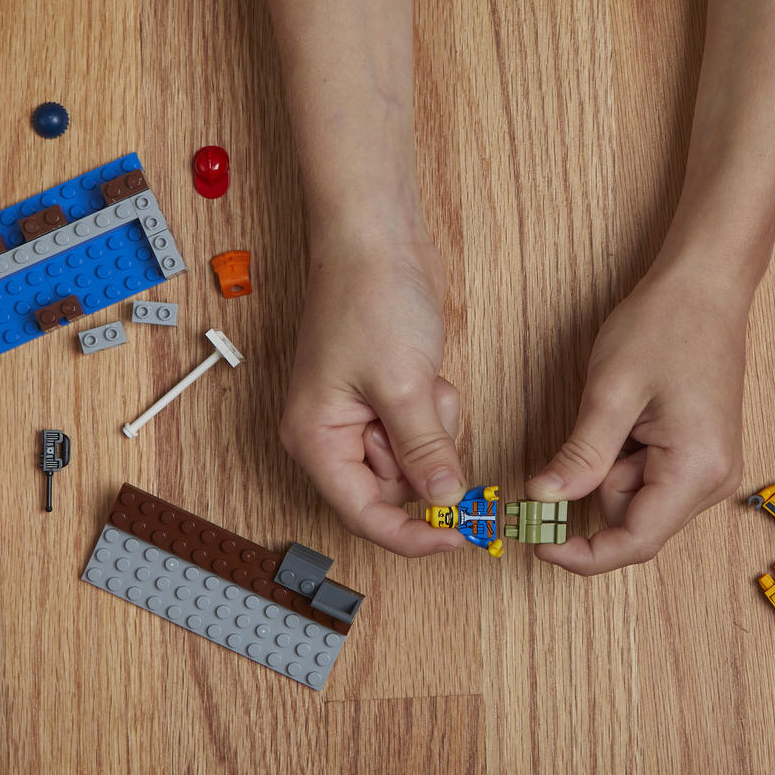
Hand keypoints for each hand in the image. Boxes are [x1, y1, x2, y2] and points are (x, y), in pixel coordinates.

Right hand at [280, 232, 468, 554]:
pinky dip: (438, 410)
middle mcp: (333, 434)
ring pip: (415, 461)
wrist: (377, 237)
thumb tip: (445, 499)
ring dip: (436, 432)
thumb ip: (424, 449)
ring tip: (428, 384)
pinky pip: (423, 430)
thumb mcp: (403, 384)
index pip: (364, 515)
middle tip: (437, 420)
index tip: (458, 536)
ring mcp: (360, 415)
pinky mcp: (388, 396)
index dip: (412, 535)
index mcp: (317, 439)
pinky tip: (431, 373)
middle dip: (427, 463)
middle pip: (393, 490)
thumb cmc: (368, 297)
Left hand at [528, 266, 748, 573]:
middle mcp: (714, 481)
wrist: (705, 288)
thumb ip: (580, 456)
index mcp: (696, 469)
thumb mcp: (610, 391)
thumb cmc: (665, 325)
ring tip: (625, 410)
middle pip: (634, 521)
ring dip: (613, 467)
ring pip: (638, 501)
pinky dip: (628, 458)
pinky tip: (636, 416)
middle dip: (600, 484)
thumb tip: (543, 501)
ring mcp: (712, 471)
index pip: (635, 542)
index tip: (538, 543)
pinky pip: (650, 480)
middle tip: (598, 424)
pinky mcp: (702, 459)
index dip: (582, 554)